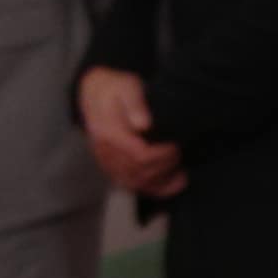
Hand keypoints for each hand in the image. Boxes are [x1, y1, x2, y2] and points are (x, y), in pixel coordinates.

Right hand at [79, 67, 183, 196]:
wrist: (96, 93)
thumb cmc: (116, 89)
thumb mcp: (127, 88)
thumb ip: (135, 104)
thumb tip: (143, 124)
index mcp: (110, 134)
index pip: (139, 155)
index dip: (163, 155)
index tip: (176, 146)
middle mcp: (106, 152)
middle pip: (139, 173)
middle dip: (164, 168)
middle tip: (181, 155)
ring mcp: (108, 162)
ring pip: (134, 184)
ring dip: (160, 183)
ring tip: (181, 176)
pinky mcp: (113, 167)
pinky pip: (131, 185)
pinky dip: (152, 189)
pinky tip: (171, 185)